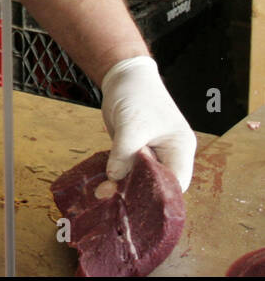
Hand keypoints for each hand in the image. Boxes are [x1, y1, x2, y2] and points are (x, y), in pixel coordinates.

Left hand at [101, 55, 195, 190]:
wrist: (124, 77)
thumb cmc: (137, 96)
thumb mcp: (131, 125)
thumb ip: (124, 153)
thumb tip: (115, 180)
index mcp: (180, 149)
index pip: (176, 182)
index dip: (159, 195)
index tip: (136, 203)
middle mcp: (170, 155)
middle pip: (158, 184)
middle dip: (138, 194)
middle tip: (112, 199)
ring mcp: (152, 154)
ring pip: (141, 179)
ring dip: (123, 186)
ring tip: (102, 193)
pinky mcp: (135, 152)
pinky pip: (128, 170)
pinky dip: (117, 177)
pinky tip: (101, 183)